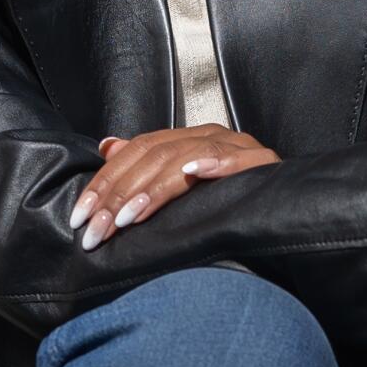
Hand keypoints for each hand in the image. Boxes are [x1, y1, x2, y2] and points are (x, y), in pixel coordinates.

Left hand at [69, 126, 279, 250]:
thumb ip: (145, 166)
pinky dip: (216, 164)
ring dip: (153, 190)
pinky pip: (239, 160)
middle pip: (154, 155)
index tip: (79, 217)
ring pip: (186, 159)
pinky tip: (194, 174)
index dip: (104, 183)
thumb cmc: (231, 202)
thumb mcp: (181, 186)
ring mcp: (238, 146)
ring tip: (126, 217)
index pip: (136, 152)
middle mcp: (211, 136)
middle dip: (118, 195)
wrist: (287, 206)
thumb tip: (108, 146)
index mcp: (189, 139)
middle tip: (95, 230)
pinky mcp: (264, 162)